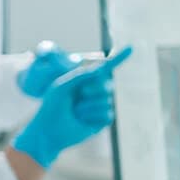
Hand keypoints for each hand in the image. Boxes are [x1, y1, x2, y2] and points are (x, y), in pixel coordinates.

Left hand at [11, 46, 132, 167]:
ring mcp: (99, 106)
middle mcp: (95, 92)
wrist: (48, 131)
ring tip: (75, 112)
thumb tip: (99, 69)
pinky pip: (107, 114)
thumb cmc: (51, 107)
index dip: (118, 59)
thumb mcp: (61, 87)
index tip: (130, 48)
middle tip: (76, 97)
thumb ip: (80, 76)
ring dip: (87, 107)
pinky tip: (82, 121)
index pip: (104, 69)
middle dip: (92, 90)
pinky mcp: (102, 120)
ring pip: (106, 101)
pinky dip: (92, 117)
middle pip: (106, 86)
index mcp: (85, 82)